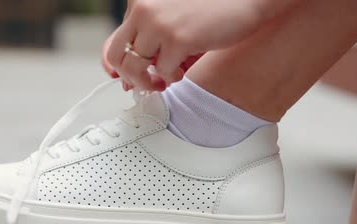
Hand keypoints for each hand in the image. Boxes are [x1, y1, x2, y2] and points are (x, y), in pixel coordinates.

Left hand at [104, 0, 277, 89]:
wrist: (244, 0)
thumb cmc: (210, 10)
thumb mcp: (169, 18)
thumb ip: (147, 39)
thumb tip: (127, 77)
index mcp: (139, 2)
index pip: (112, 41)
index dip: (116, 66)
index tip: (124, 78)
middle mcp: (143, 9)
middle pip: (115, 55)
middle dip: (129, 77)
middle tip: (145, 84)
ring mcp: (158, 24)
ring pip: (135, 68)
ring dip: (149, 82)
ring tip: (164, 80)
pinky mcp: (176, 39)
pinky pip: (162, 72)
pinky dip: (172, 77)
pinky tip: (183, 70)